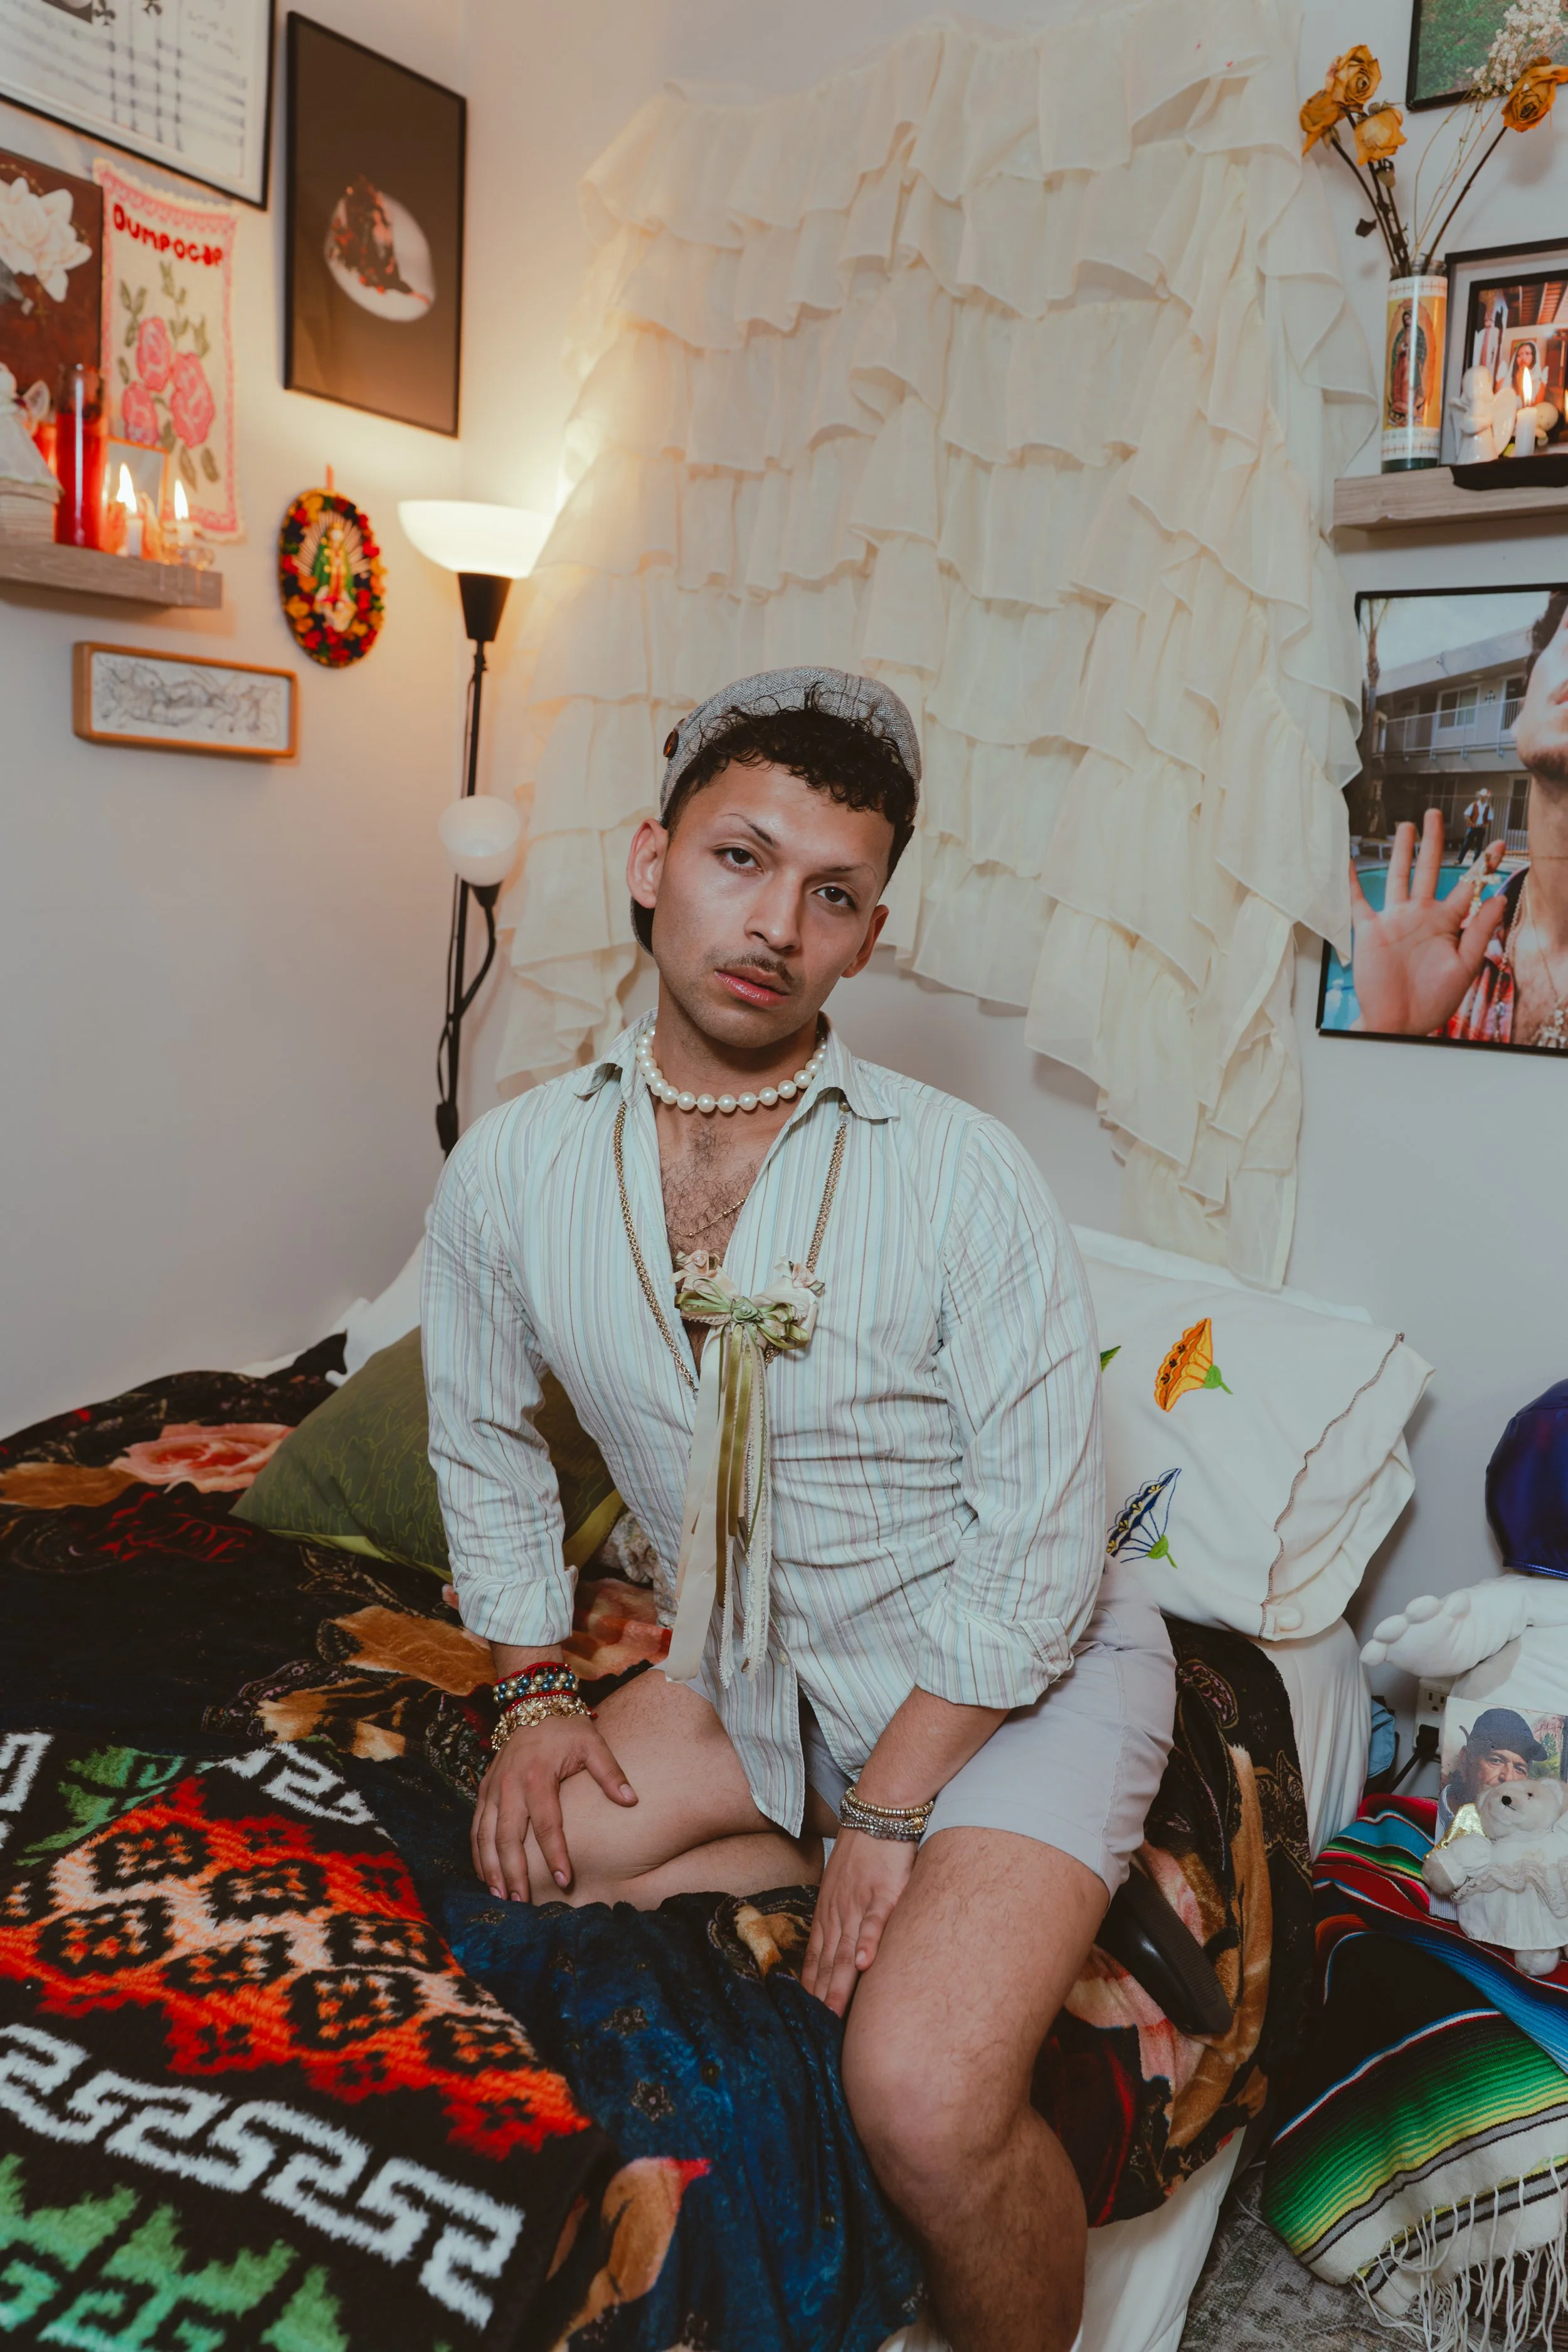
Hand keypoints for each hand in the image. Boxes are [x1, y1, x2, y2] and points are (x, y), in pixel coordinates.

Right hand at [471, 1714, 635, 1901]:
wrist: (533, 1703)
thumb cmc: (567, 1728)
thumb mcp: (593, 1743)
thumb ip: (611, 1773)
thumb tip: (631, 1800)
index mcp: (538, 1776)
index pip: (547, 1823)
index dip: (556, 1854)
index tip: (565, 1880)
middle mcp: (510, 1784)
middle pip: (509, 1837)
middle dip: (515, 1872)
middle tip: (523, 1902)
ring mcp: (493, 1788)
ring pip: (486, 1835)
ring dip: (491, 1868)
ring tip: (500, 1896)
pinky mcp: (483, 1789)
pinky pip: (475, 1826)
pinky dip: (477, 1853)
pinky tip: (485, 1875)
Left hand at [801, 1829, 915, 2015]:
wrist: (878, 1812)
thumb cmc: (863, 1852)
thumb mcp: (844, 1884)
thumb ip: (841, 1915)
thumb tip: (842, 1948)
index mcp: (828, 1911)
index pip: (816, 1956)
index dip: (811, 1987)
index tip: (806, 2015)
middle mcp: (838, 1911)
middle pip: (827, 1961)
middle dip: (821, 1997)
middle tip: (817, 2028)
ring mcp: (859, 1903)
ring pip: (845, 1948)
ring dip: (839, 1982)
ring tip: (833, 2011)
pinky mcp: (883, 1892)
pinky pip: (874, 1920)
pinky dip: (868, 1942)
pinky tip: (864, 1964)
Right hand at [1348, 814, 1507, 1035]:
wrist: (1398, 1022)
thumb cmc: (1432, 1001)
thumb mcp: (1464, 967)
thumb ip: (1479, 932)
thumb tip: (1499, 898)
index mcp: (1447, 924)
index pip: (1467, 887)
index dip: (1483, 866)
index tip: (1498, 845)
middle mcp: (1421, 916)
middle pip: (1428, 870)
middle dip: (1433, 842)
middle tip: (1435, 814)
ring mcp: (1394, 920)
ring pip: (1398, 876)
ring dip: (1401, 851)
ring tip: (1406, 826)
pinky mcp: (1370, 930)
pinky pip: (1358, 900)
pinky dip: (1350, 881)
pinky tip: (1347, 861)